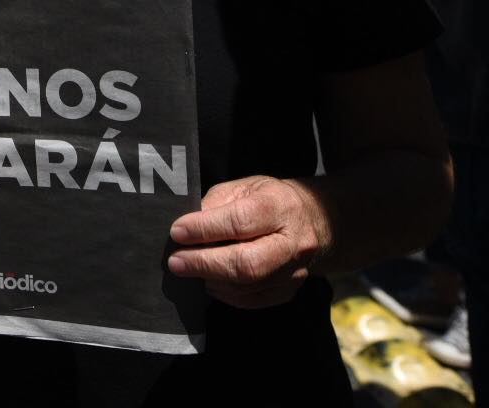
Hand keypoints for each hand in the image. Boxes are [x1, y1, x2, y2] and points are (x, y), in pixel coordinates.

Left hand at [166, 176, 331, 308]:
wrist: (313, 221)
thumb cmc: (269, 199)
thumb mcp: (244, 187)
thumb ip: (216, 204)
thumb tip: (187, 227)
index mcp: (280, 206)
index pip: (240, 222)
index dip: (204, 229)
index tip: (177, 232)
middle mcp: (293, 242)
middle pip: (246, 262)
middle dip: (204, 263)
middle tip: (175, 261)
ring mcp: (294, 271)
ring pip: (247, 286)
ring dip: (211, 279)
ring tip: (190, 268)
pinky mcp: (289, 291)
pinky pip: (251, 300)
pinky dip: (225, 293)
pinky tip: (211, 280)